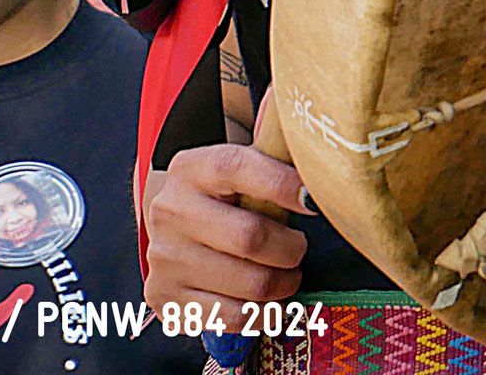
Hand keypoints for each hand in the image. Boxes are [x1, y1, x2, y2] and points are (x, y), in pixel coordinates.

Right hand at [143, 140, 307, 321]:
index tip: (312, 201)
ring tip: (286, 276)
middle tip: (298, 249)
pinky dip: (265, 314)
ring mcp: (167, 259)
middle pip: (250, 237)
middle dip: (290, 249)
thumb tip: (318, 174)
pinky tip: (268, 301)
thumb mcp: (233, 175)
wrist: (167, 235)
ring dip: (283, 285)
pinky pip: (238, 318)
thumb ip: (270, 167)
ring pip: (251, 285)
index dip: (280, 184)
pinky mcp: (169, 300)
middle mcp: (171, 211)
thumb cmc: (217, 203)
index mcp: (190, 170)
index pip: (235, 167)